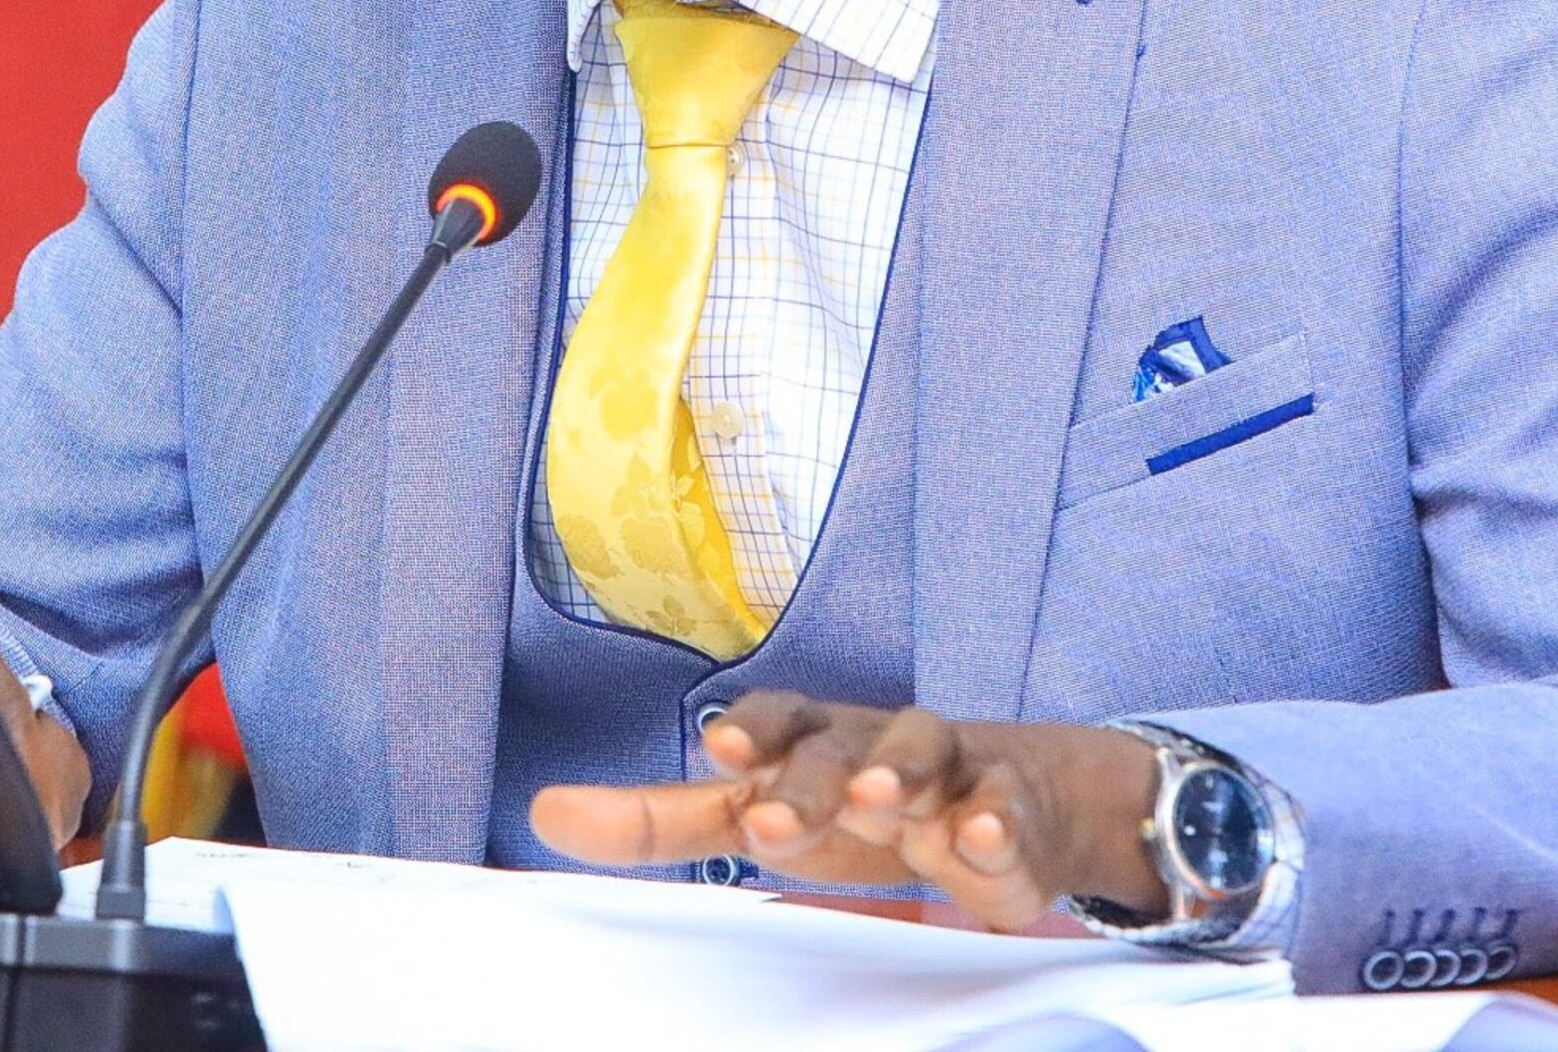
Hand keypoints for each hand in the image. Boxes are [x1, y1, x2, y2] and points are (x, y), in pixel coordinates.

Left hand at [531, 692, 1164, 931]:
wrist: (1003, 799)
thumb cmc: (854, 801)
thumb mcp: (762, 809)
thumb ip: (661, 820)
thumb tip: (548, 812)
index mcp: (810, 739)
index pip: (777, 720)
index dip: (751, 733)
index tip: (721, 755)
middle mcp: (873, 740)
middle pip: (840, 743)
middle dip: (808, 777)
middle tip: (772, 819)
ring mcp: (947, 769)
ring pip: (925, 750)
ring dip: (898, 770)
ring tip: (879, 800)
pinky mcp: (1008, 808)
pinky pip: (1004, 808)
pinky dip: (994, 821)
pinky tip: (978, 837)